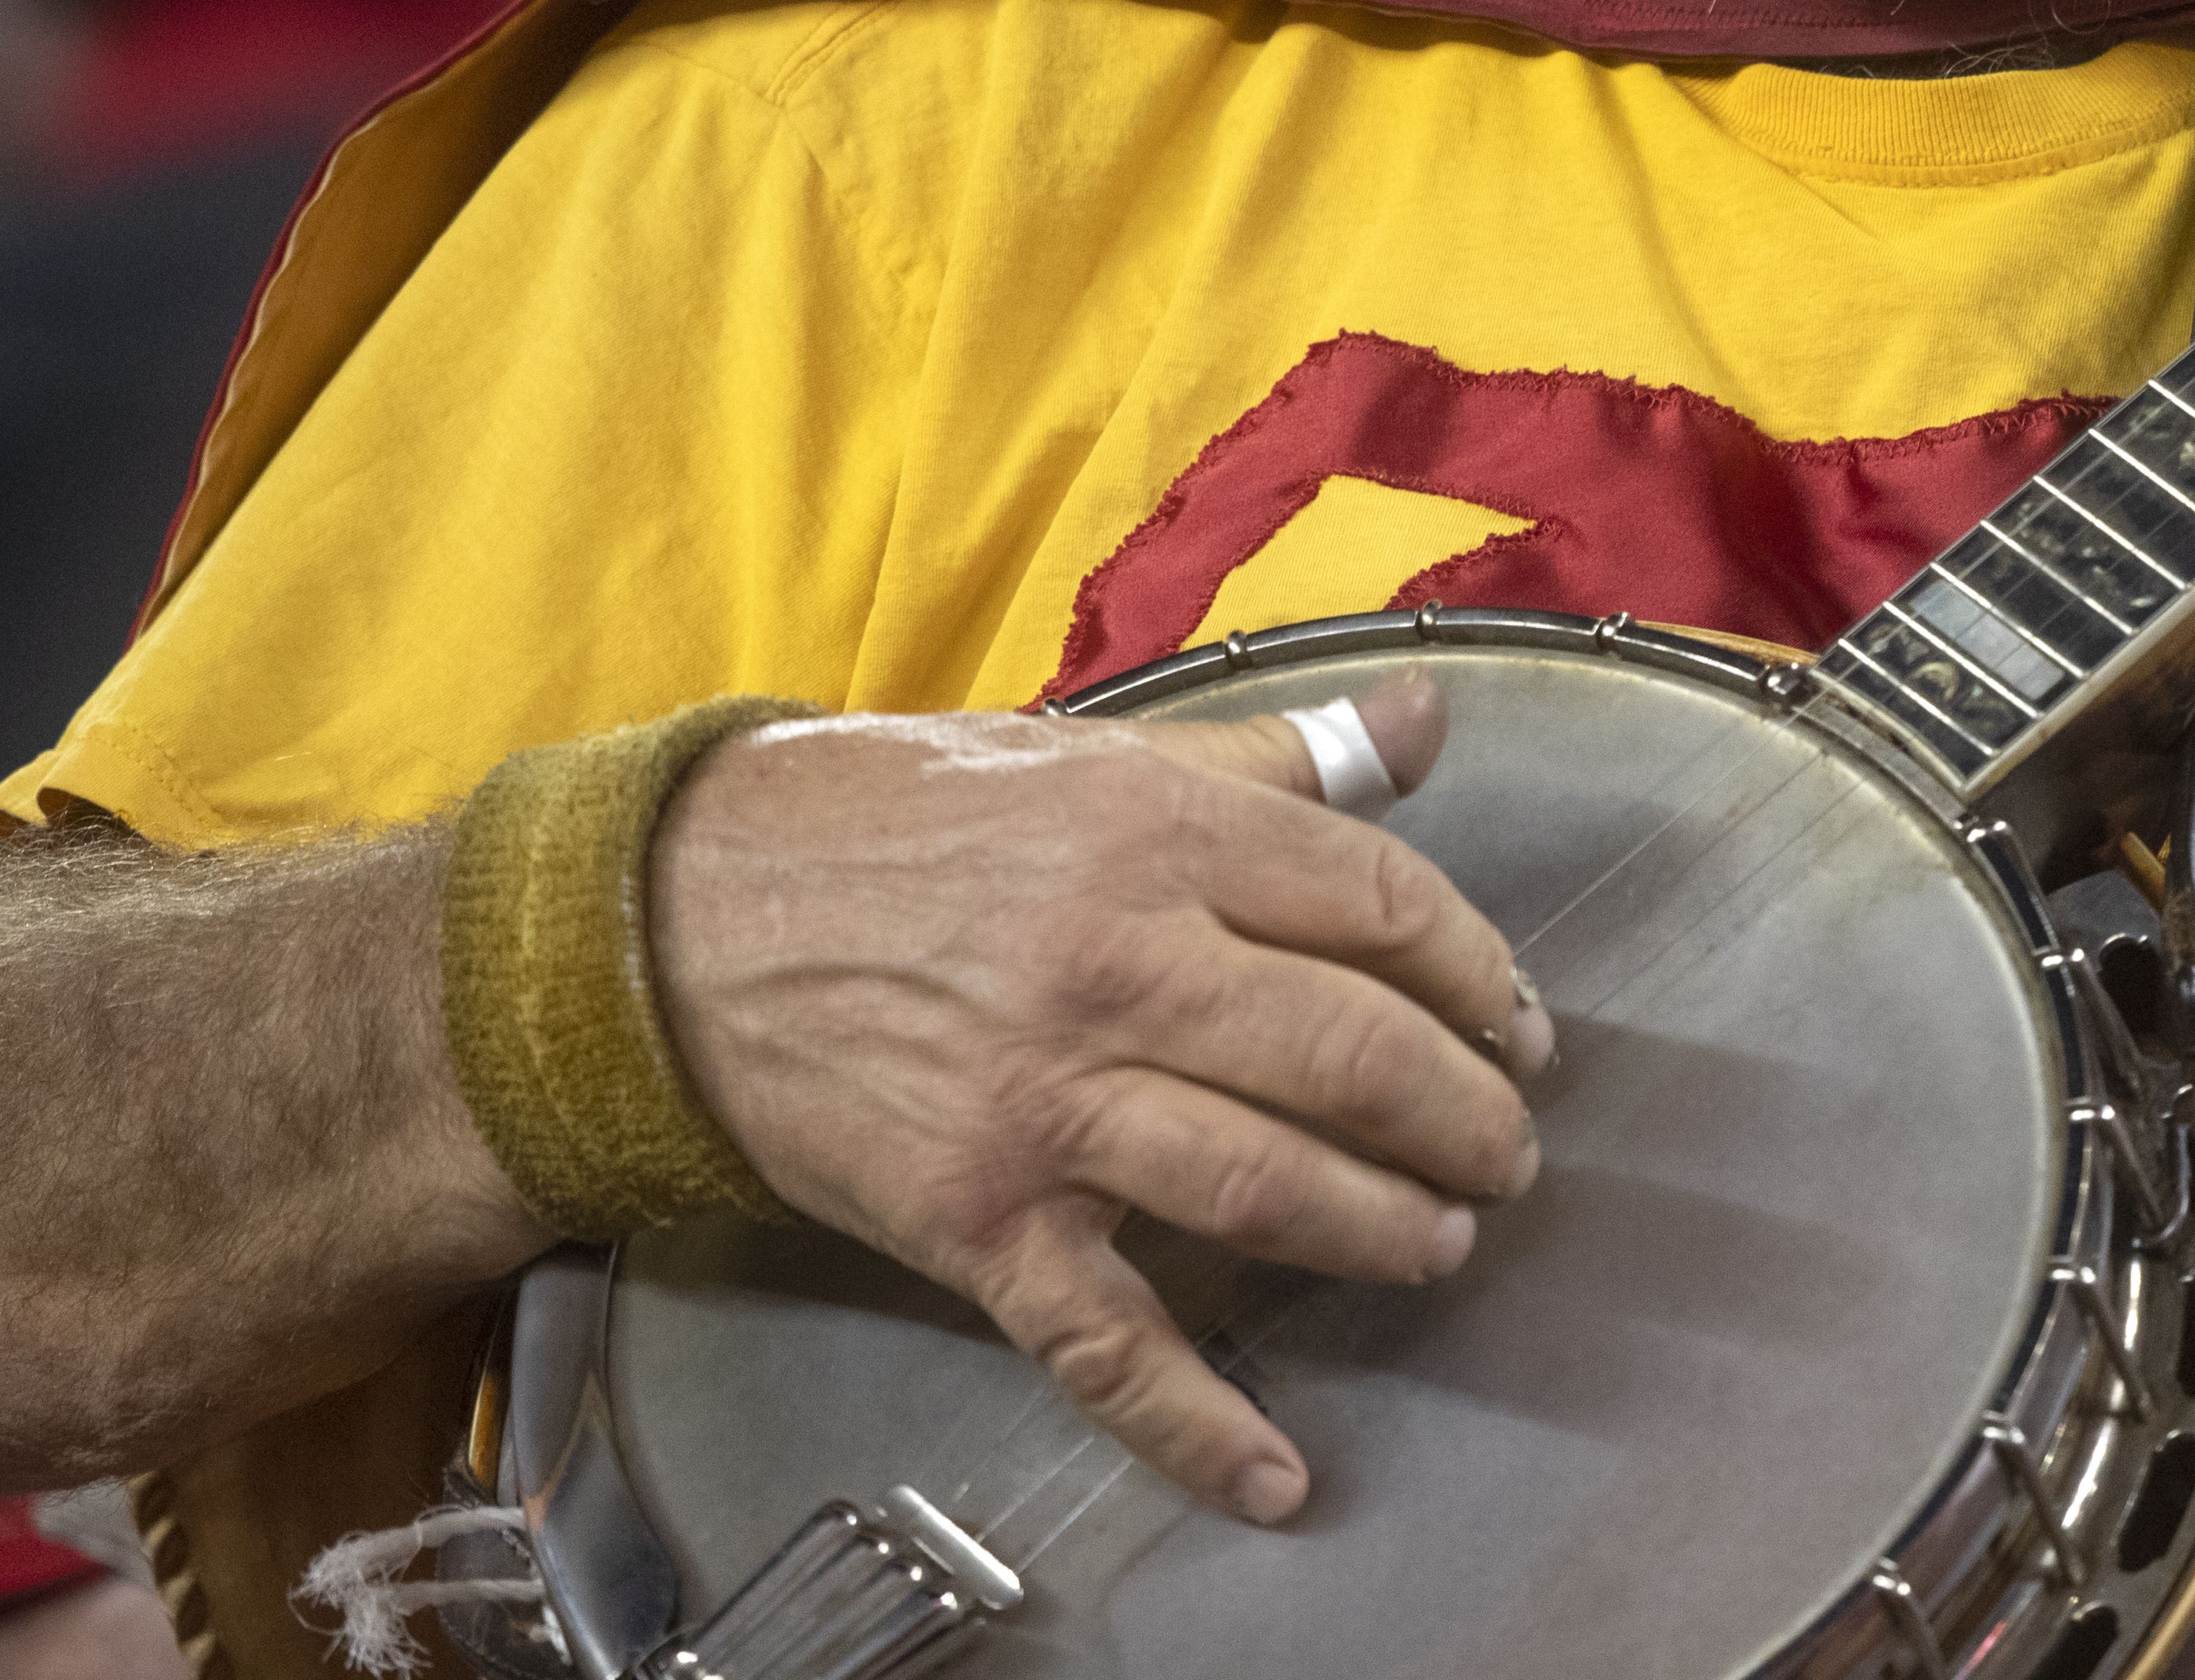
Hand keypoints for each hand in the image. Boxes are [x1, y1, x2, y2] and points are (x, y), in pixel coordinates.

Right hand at [646, 668, 1545, 1524]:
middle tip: (1505, 1153)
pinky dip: (1199, 1425)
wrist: (678, 918)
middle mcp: (1118, 969)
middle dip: (1462, 1120)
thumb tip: (1423, 719)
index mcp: (1158, 837)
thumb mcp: (1094, 752)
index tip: (1516, 1021)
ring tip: (1439, 1242)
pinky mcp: (978, 1220)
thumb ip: (1274, 754)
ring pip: (1268, 1191)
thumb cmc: (900, 821)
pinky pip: (1108, 1343)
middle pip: (1351, 1058)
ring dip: (1385, 1232)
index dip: (1477, 974)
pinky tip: (1279, 1474)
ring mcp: (1048, 1107)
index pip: (1380, 908)